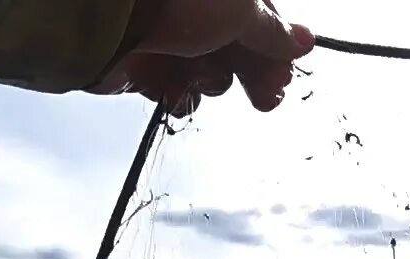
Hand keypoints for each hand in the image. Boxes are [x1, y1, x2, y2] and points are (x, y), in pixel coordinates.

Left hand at [93, 0, 314, 116]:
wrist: (105, 17)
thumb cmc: (176, 0)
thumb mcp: (241, 11)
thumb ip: (272, 31)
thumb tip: (304, 41)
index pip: (259, 20)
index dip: (274, 50)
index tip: (284, 77)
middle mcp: (193, 12)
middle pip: (236, 49)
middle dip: (251, 75)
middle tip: (264, 99)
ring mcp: (165, 36)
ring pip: (206, 71)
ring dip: (211, 82)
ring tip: (200, 78)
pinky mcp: (140, 65)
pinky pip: (171, 89)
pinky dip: (179, 96)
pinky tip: (176, 92)